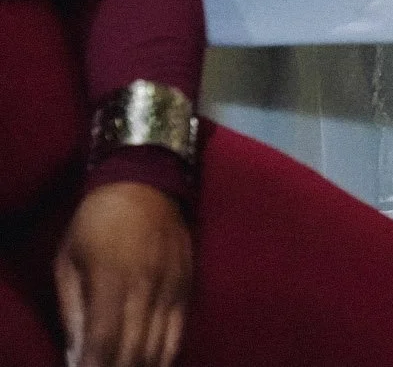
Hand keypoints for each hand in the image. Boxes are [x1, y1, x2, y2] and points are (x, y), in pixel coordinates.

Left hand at [54, 182, 192, 366]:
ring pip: (161, 346)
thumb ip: (73, 310)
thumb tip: (75, 355)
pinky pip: (179, 330)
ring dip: (143, 366)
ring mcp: (172, 287)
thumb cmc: (96, 222)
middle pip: (136, 351)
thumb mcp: (68, 261)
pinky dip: (165, 354)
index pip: (104, 342)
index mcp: (112, 279)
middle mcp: (147, 287)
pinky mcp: (187, 285)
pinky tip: (152, 364)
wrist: (147, 181)